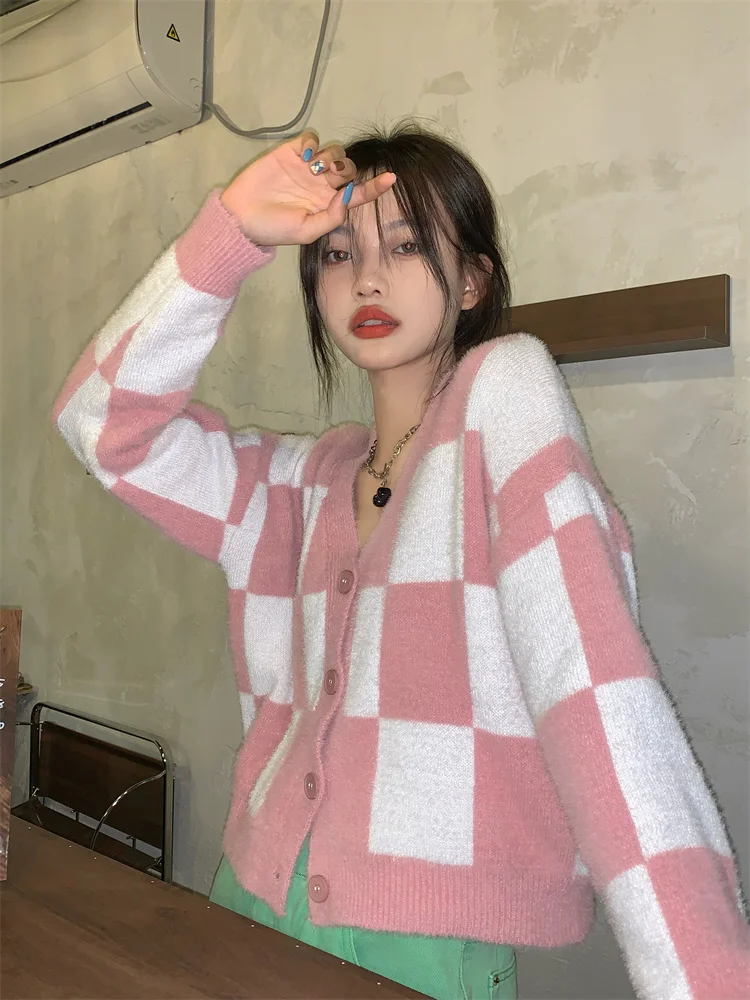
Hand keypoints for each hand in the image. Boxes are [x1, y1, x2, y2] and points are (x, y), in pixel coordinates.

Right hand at [219, 129, 396, 246]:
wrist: (242, 217)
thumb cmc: (274, 229)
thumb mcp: (307, 232)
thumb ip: (331, 217)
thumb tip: (348, 195)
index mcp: (328, 204)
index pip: (358, 193)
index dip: (375, 186)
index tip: (391, 178)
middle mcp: (321, 185)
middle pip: (348, 168)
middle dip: (346, 169)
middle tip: (329, 176)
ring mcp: (307, 167)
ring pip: (334, 151)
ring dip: (330, 157)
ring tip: (313, 168)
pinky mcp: (291, 152)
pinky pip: (311, 138)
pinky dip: (313, 142)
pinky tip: (305, 155)